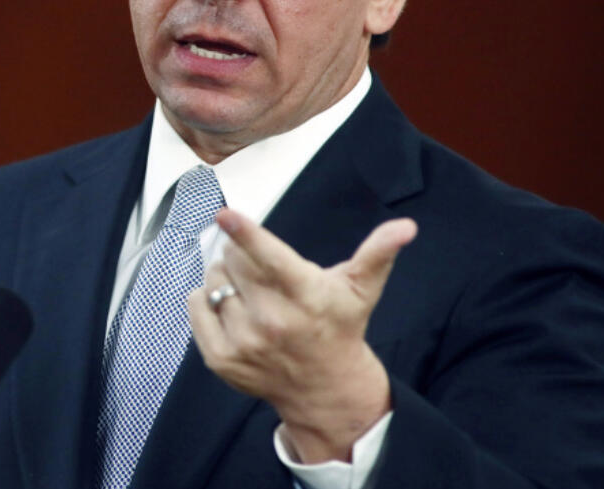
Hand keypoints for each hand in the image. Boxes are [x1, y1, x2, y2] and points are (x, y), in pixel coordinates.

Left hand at [188, 209, 416, 462]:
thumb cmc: (340, 326)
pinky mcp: (221, 359)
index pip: (270, 260)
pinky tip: (230, 306)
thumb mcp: (361, 289)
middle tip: (261, 269)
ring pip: (213, 281)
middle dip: (241, 254)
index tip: (224, 213)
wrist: (325, 389)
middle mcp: (272, 321)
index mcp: (305, 296)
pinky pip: (196, 306)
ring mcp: (244, 343)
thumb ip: (378, 252)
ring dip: (225, 277)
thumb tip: (406, 226)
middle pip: (233, 261)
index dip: (246, 234)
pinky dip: (206, 299)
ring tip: (250, 292)